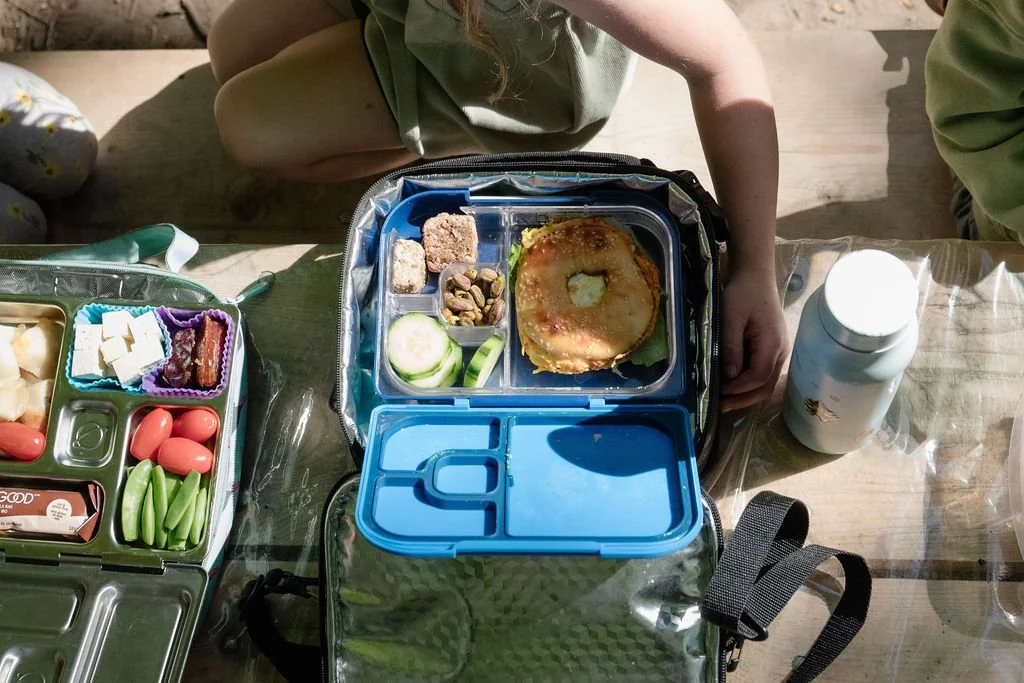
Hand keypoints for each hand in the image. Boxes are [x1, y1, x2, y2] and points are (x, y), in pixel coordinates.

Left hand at [721, 266, 787, 410]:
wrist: (755, 277)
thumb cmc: (742, 294)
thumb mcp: (731, 318)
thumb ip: (732, 347)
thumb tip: (729, 376)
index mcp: (772, 343)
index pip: (758, 376)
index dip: (738, 388)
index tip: (718, 391)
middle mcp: (781, 351)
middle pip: (765, 386)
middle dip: (743, 399)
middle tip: (719, 407)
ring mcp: (779, 351)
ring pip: (766, 383)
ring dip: (746, 395)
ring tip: (724, 401)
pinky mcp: (773, 349)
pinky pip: (764, 373)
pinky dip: (749, 384)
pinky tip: (733, 386)